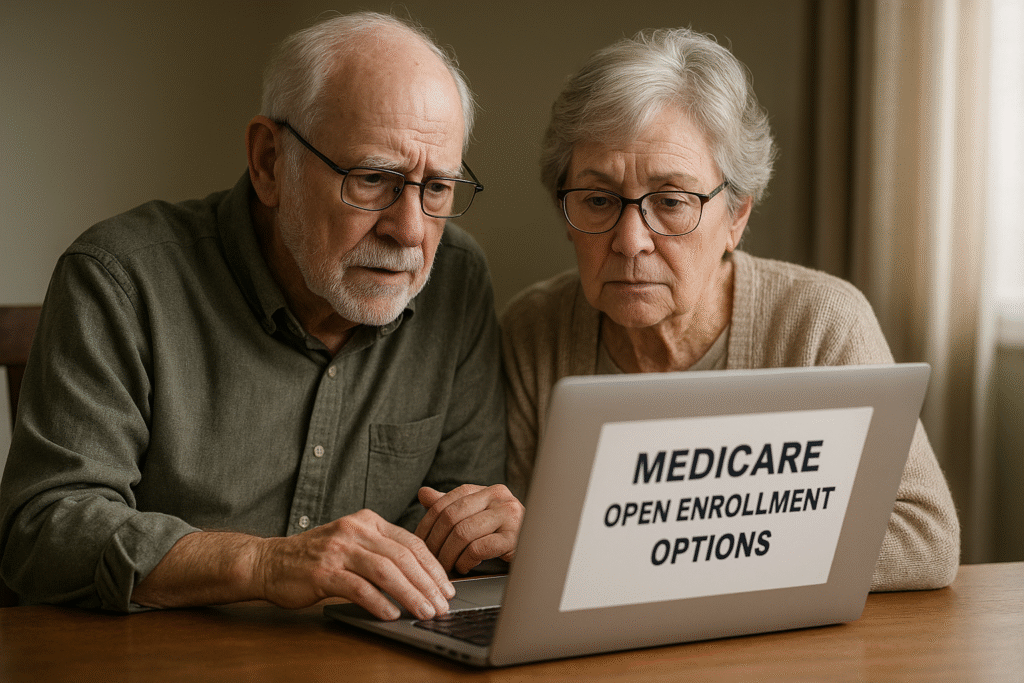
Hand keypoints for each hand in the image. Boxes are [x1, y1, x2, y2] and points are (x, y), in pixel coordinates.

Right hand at [256, 509, 454, 619]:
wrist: (270, 561)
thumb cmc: (317, 557)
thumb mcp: (353, 542)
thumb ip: (382, 551)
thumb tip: (422, 576)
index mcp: (368, 521)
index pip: (411, 542)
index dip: (433, 566)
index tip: (447, 587)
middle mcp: (355, 530)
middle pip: (402, 557)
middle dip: (427, 583)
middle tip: (442, 604)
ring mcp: (338, 550)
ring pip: (385, 572)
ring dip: (409, 595)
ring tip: (424, 611)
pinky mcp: (323, 572)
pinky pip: (358, 587)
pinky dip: (379, 602)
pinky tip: (392, 614)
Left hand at [415, 484, 524, 573]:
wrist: (537, 551)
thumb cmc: (502, 536)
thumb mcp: (476, 518)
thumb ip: (450, 506)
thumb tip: (423, 494)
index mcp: (486, 490)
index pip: (446, 501)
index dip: (427, 523)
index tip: (419, 543)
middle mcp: (499, 497)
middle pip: (452, 516)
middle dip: (435, 541)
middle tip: (430, 560)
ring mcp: (509, 515)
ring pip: (463, 532)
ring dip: (448, 554)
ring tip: (446, 567)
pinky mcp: (515, 537)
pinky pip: (478, 548)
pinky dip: (465, 560)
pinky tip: (464, 567)